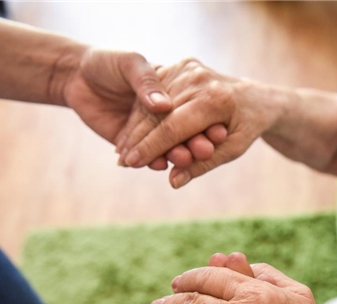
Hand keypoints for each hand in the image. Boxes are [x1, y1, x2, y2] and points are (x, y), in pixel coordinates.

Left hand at [62, 49, 224, 169]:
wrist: (75, 77)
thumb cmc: (106, 62)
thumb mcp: (130, 63)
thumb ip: (147, 82)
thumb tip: (163, 106)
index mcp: (173, 93)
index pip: (191, 111)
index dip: (204, 122)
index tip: (217, 131)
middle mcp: (166, 114)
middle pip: (184, 132)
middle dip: (195, 142)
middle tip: (206, 150)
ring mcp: (152, 132)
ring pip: (170, 146)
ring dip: (179, 154)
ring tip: (184, 159)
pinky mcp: (136, 147)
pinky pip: (149, 157)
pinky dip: (154, 161)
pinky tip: (160, 164)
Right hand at [114, 59, 336, 187]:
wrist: (259, 98)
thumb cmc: (248, 127)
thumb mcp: (232, 150)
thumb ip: (203, 165)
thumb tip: (174, 182)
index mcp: (215, 100)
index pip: (173, 128)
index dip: (150, 147)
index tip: (131, 163)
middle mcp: (201, 80)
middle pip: (159, 114)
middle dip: (138, 139)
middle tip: (122, 160)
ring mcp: (191, 68)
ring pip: (154, 102)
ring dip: (136, 126)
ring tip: (123, 150)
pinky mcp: (185, 64)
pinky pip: (157, 91)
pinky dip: (144, 111)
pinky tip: (132, 131)